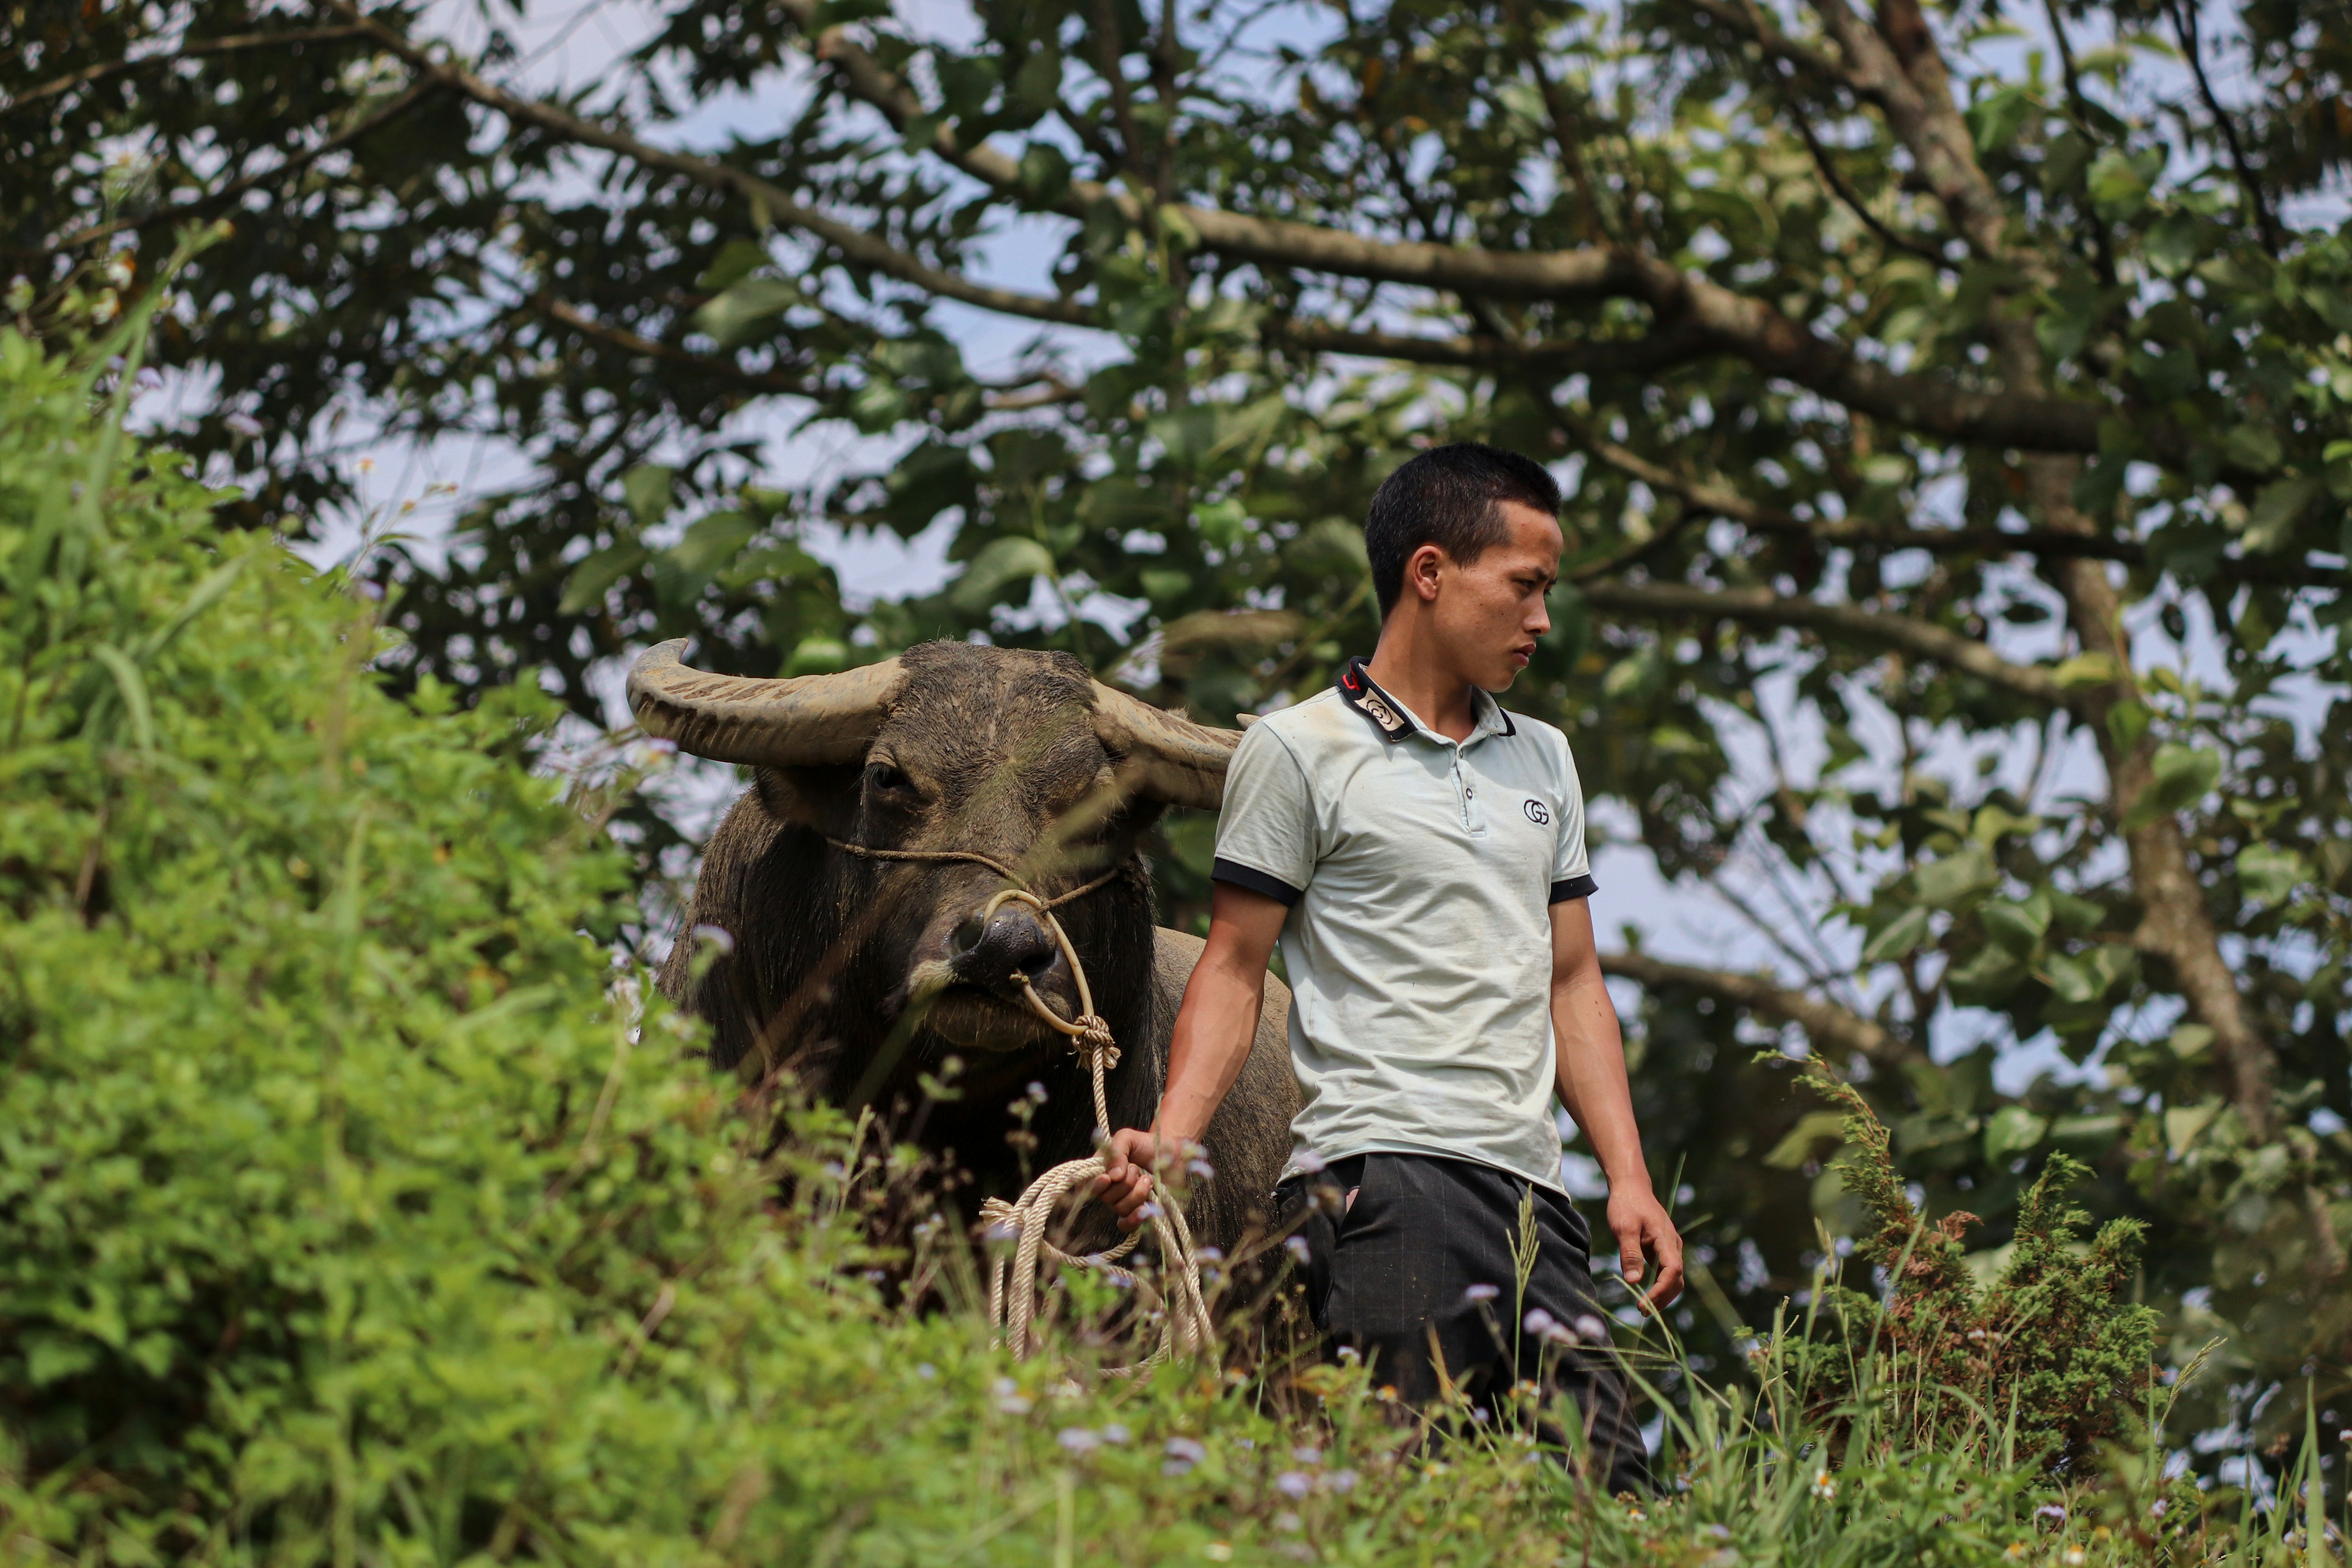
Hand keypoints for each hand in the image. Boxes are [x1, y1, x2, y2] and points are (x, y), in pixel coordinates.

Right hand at [1094, 1127, 1163, 1230]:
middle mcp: (1109, 1189)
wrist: (1172, 1152)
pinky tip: (1144, 1210)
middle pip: (1106, 1198)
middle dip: (1125, 1183)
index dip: (1094, 1186)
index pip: (1086, 1185)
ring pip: (1120, 1209)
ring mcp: (1123, 1202)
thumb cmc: (1146, 1144)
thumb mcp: (1128, 1138)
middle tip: (1137, 1168)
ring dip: (1137, 1194)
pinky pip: (1127, 1225)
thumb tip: (1113, 1176)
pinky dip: (1134, 1219)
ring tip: (1149, 1179)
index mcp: (1101, 1170)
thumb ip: (1116, 1150)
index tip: (1107, 1178)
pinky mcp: (1138, 1212)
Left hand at [1606, 1183, 1684, 1310]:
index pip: (1672, 1272)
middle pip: (1676, 1279)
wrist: (1631, 1187)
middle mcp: (1673, 1245)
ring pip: (1674, 1277)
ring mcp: (1670, 1247)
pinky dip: (1660, 1285)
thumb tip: (1634, 1282)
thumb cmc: (1626, 1204)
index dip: (1660, 1292)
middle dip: (1663, 1298)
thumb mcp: (1624, 1227)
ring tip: (1645, 1307)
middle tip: (1643, 1312)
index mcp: (1666, 1239)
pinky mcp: (1663, 1248)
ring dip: (1662, 1294)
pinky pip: (1667, 1271)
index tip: (1643, 1305)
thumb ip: (1630, 1253)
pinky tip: (1647, 1292)